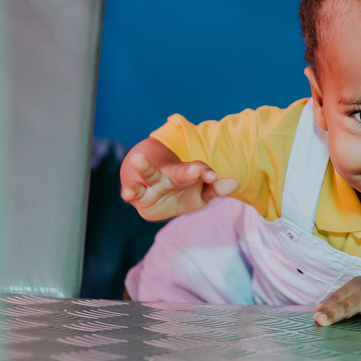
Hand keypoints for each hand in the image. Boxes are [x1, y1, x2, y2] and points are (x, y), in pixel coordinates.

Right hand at [120, 152, 237, 220]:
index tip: (213, 176)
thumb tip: (234, 183)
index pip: (198, 170)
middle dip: (187, 171)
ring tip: (138, 159)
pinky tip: (126, 194)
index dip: (206, 173)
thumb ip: (216, 189)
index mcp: (188, 174)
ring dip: (145, 166)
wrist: (160, 201)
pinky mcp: (141, 196)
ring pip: (151, 173)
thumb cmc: (185, 194)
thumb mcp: (202, 194)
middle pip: (179, 171)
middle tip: (197, 170)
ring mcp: (154, 184)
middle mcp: (171, 176)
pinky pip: (135, 193)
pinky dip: (130, 191)